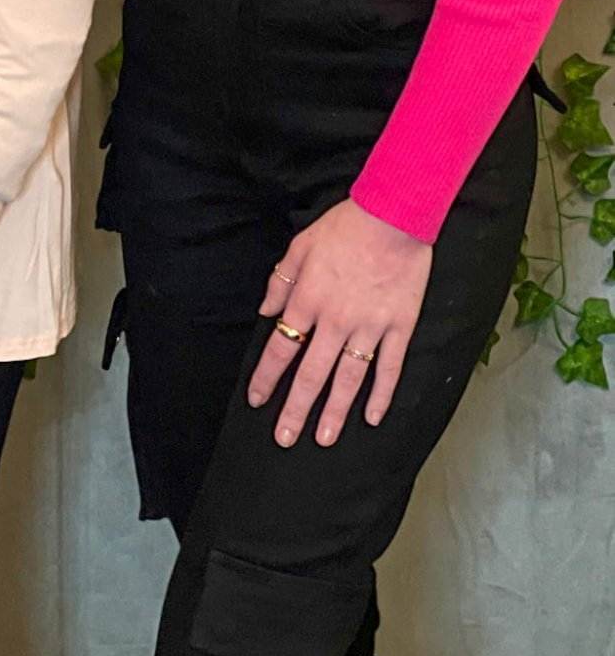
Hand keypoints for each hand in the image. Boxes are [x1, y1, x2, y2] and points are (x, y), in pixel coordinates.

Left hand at [248, 198, 430, 447]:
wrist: (393, 216)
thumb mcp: (300, 246)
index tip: (257, 400)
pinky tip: (373, 417)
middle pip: (311, 374)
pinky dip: (382, 395)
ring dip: (335, 412)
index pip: (281, 349)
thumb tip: (265, 312)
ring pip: (348, 380)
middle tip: (285, 439)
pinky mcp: (398, 328)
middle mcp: (335, 321)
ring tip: (324, 439)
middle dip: (296, 409)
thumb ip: (280, 281)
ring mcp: (369, 328)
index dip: (267, 378)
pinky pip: (389, 369)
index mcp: (307, 301)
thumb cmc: (344, 227)